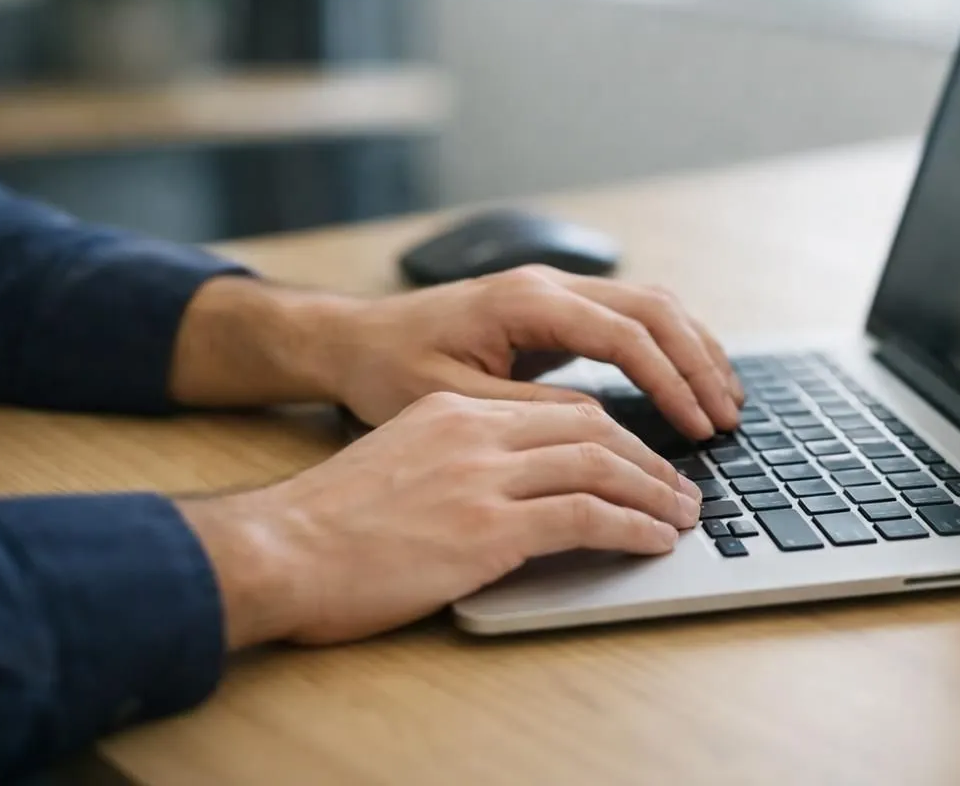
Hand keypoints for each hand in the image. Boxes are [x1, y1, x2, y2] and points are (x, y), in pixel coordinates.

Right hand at [179, 391, 701, 648]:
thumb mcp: (399, 463)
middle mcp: (475, 430)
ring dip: (653, 493)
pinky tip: (653, 541)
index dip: (614, 435)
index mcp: (455, 411)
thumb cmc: (327, 523)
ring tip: (682, 517)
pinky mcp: (487, 527)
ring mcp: (483, 476)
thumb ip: (457, 459)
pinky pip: (585, 516)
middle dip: (647, 458)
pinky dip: (631, 527)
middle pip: (592, 428)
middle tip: (681, 489)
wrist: (276, 551)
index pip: (560, 408)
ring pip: (599, 465)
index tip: (642, 459)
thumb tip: (510, 488)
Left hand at [321, 266, 741, 436]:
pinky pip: (632, 317)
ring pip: (651, 305)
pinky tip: (689, 380)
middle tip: (727, 418)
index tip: (698, 427)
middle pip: (654, 309)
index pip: (624, 336)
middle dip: (698, 363)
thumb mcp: (455, 404)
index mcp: (525, 304)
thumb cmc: (392, 371)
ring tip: (726, 401)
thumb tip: (599, 428)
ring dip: (694, 350)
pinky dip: (670, 346)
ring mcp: (556, 291)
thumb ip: (529, 413)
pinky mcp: (557, 309)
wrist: (355, 340)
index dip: (670, 383)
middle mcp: (549, 285)